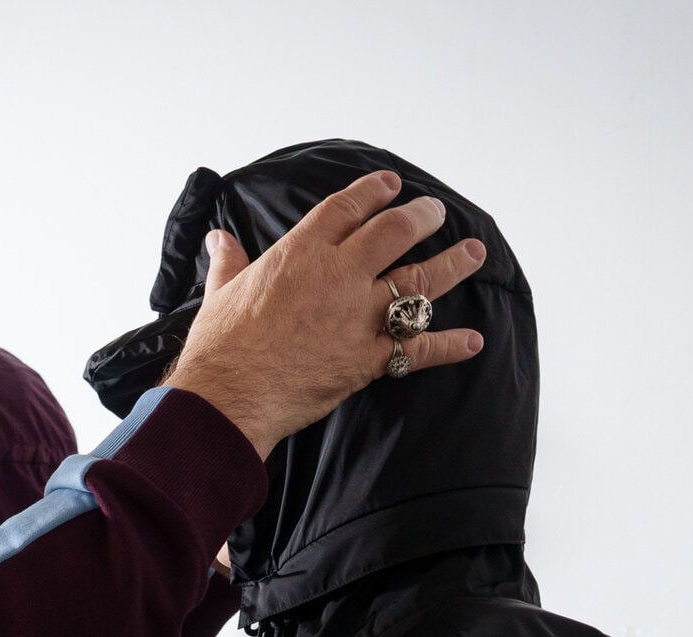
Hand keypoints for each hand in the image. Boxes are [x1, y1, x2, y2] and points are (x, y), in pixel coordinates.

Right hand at [164, 171, 485, 458]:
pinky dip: (449, 346)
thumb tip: (219, 240)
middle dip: (422, 217)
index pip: (346, 208)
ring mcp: (359, 317)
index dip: (373, 192)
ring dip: (452, 265)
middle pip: (395, 232)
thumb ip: (229, 263)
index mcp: (301, 253)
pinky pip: (419, 349)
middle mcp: (339, 276)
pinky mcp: (368, 359)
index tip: (391, 185)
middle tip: (437, 211)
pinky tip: (473, 341)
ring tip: (473, 252)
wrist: (229, 395)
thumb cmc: (220, 346)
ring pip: (419, 282)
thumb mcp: (220, 293)